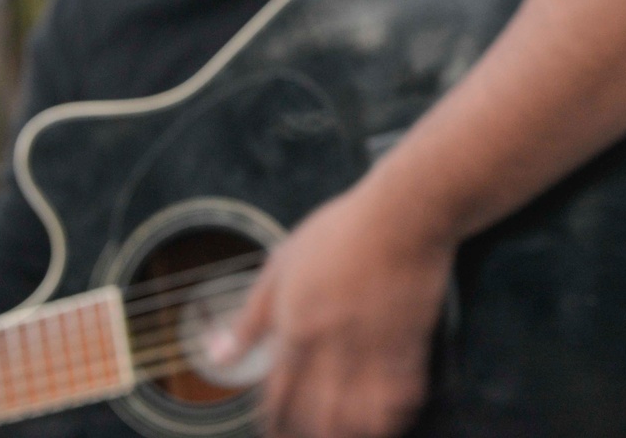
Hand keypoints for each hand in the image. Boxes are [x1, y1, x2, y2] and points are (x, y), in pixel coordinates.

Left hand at [217, 182, 454, 437]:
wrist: (403, 211)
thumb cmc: (341, 230)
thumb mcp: (282, 264)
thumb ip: (249, 317)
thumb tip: (216, 356)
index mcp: (296, 325)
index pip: (277, 396)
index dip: (274, 423)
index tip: (274, 433)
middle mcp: (332, 342)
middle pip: (318, 414)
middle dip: (312, 435)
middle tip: (311, 437)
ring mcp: (372, 344)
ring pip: (359, 414)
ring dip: (351, 429)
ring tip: (347, 431)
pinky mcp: (410, 341)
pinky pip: (400, 395)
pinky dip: (392, 413)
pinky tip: (385, 416)